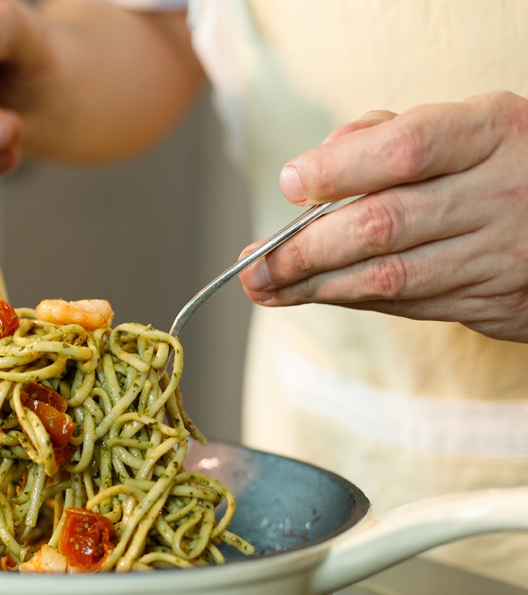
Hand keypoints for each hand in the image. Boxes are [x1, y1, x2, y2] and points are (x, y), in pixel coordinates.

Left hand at [238, 91, 527, 342]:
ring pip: (391, 277)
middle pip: (383, 225)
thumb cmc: (503, 163)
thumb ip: (387, 137)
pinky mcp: (497, 302)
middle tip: (254, 263)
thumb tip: (310, 169)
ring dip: (316, 287)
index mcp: (494, 132)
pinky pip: (411, 304)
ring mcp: (503, 253)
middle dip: (304, 249)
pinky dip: (355, 299)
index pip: (402, 152)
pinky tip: (317, 294)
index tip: (288, 186)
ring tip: (266, 287)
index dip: (335, 171)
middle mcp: (503, 193)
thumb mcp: (465, 128)